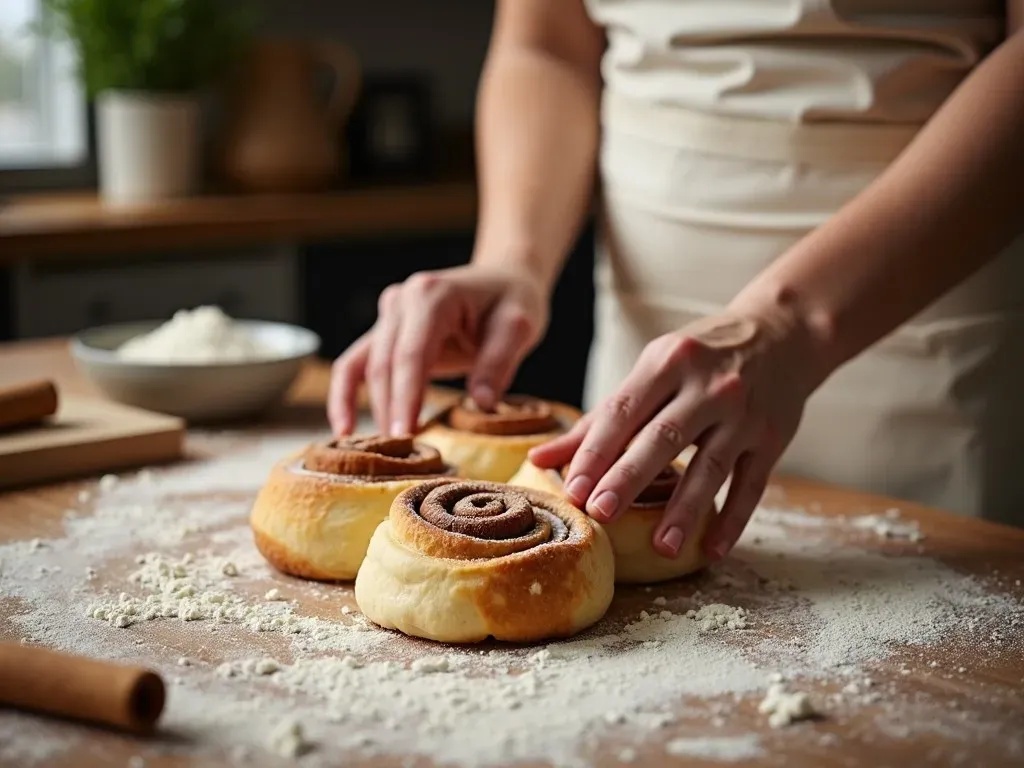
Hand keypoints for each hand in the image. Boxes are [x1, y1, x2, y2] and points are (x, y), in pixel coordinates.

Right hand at [328, 264, 548, 435]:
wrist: (503, 280)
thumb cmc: (513, 301)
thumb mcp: (518, 327)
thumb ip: (498, 363)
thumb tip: (481, 404)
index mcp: (431, 294)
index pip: (411, 354)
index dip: (406, 397)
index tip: (407, 434)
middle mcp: (401, 300)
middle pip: (384, 364)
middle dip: (390, 411)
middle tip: (400, 454)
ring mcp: (389, 314)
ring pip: (366, 367)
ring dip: (371, 409)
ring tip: (380, 451)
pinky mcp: (385, 331)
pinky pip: (355, 364)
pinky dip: (345, 395)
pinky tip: (344, 430)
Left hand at [529, 304, 826, 561]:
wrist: (782, 332)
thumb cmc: (701, 356)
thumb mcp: (654, 369)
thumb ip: (601, 417)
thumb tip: (540, 457)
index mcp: (668, 362)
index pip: (624, 411)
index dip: (596, 452)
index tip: (572, 490)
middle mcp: (708, 386)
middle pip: (663, 437)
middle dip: (629, 477)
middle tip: (600, 514)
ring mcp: (744, 413)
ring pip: (710, 465)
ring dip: (684, 509)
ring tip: (659, 547)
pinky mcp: (774, 437)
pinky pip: (751, 485)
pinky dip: (732, 519)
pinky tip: (710, 549)